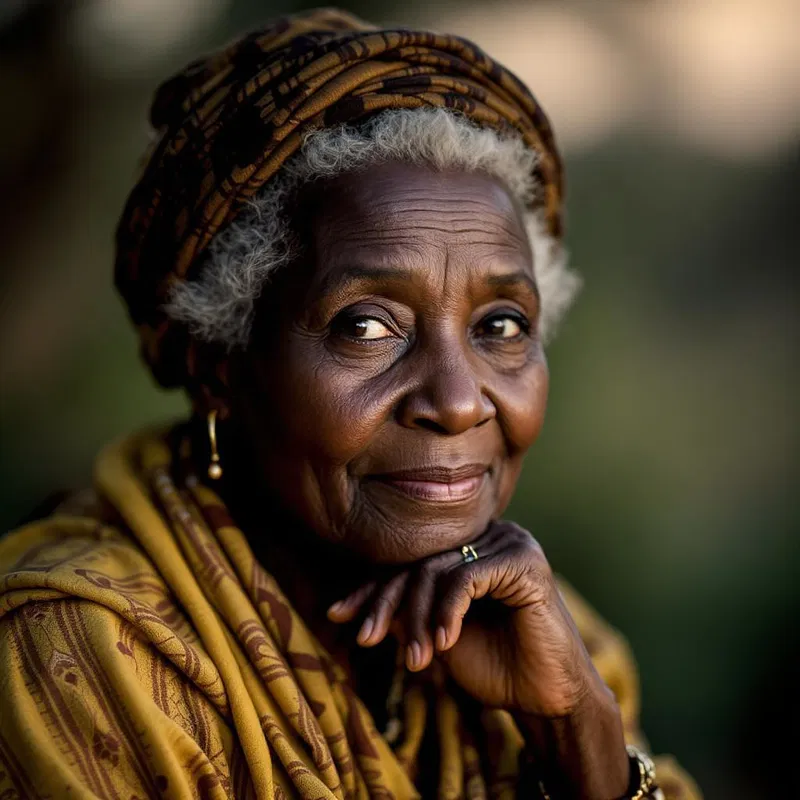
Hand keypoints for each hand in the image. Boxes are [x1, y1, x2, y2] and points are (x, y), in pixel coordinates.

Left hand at [328, 520, 629, 797]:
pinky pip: (467, 577)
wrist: (546, 698)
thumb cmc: (494, 666)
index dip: (374, 588)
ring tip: (415, 660)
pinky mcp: (524, 560)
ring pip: (438, 569)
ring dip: (417, 617)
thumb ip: (407, 610)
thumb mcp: (436, 635)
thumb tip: (357, 600)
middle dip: (386, 602)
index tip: (338, 613)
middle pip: (419, 561)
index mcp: (470, 546)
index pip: (412, 560)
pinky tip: (442, 646)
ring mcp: (509, 542)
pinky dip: (448, 612)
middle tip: (364, 638)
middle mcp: (489, 535)